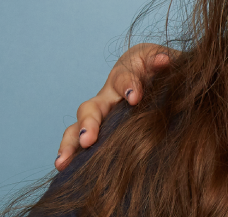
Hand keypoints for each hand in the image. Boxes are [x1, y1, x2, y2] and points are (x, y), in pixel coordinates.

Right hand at [53, 43, 175, 169]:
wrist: (153, 70)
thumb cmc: (160, 64)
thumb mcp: (162, 57)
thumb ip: (162, 59)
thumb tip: (164, 61)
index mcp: (125, 75)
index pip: (123, 80)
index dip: (128, 87)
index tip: (134, 98)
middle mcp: (107, 97)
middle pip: (91, 108)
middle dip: (88, 124)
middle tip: (88, 140)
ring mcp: (101, 115)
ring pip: (78, 128)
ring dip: (70, 143)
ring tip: (63, 162)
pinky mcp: (99, 130)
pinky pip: (80, 143)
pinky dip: (71, 155)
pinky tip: (64, 171)